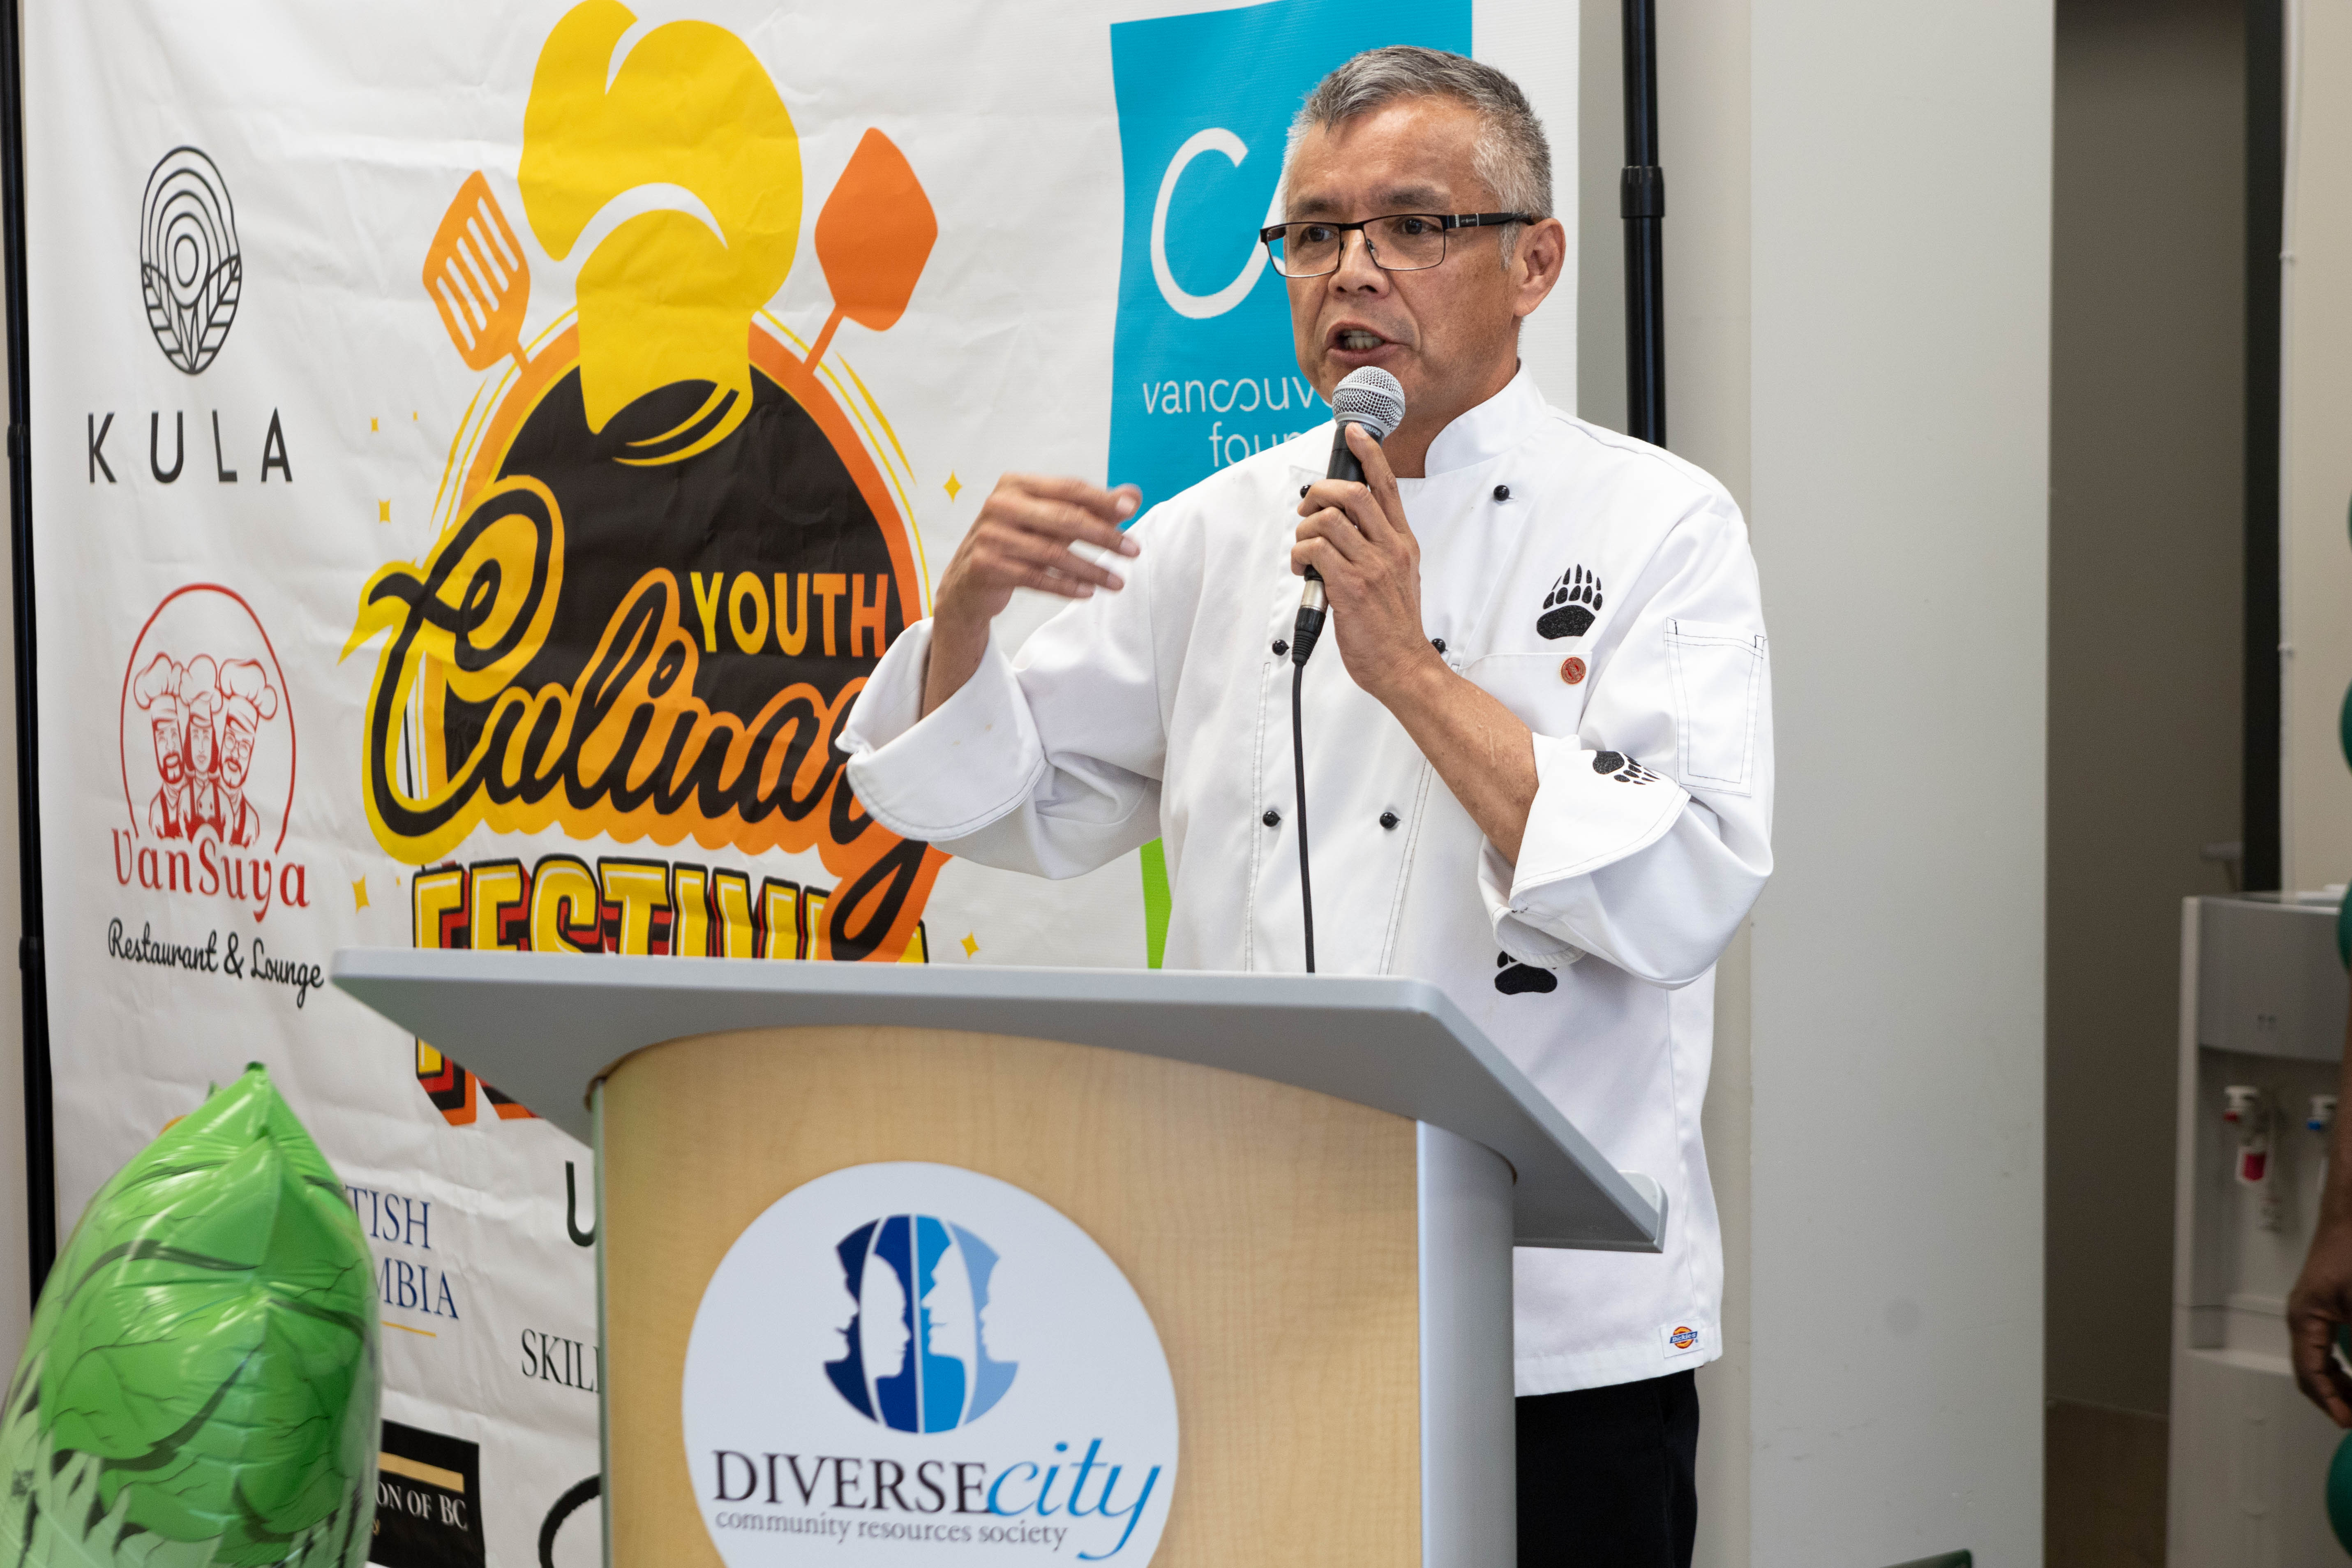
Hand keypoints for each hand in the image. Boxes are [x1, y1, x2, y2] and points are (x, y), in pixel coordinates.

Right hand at [922, 474, 1138, 716]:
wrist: (967, 583)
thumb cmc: (1015, 544)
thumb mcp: (1049, 521)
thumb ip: (1089, 507)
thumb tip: (1133, 495)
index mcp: (1016, 484)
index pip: (1068, 488)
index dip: (1102, 499)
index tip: (1132, 511)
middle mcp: (1000, 504)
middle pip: (1064, 518)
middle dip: (1104, 535)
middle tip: (1133, 550)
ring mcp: (990, 535)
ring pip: (1052, 552)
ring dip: (1091, 568)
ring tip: (1118, 582)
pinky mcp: (986, 565)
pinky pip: (1035, 577)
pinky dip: (1065, 586)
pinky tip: (1088, 592)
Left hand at [1291, 423, 1444, 704]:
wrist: (1404, 666)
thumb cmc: (1395, 627)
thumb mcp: (1400, 578)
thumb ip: (1379, 550)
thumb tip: (1346, 532)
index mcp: (1402, 543)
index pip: (1387, 486)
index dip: (1369, 453)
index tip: (1354, 432)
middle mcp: (1390, 548)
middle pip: (1352, 493)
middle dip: (1318, 492)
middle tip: (1306, 511)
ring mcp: (1371, 566)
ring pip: (1327, 520)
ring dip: (1303, 530)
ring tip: (1303, 552)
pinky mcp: (1351, 586)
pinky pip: (1315, 550)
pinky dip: (1300, 554)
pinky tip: (1303, 570)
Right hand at [2290, 1219, 2351, 1425]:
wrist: (2351, 1215)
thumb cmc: (2351, 1250)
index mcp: (2304, 1318)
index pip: (2311, 1373)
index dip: (2332, 1402)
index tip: (2348, 1422)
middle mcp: (2303, 1317)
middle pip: (2311, 1372)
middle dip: (2337, 1398)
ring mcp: (2313, 1311)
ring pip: (2320, 1362)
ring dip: (2341, 1385)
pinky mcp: (2327, 1306)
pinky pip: (2328, 1348)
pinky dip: (2342, 1368)